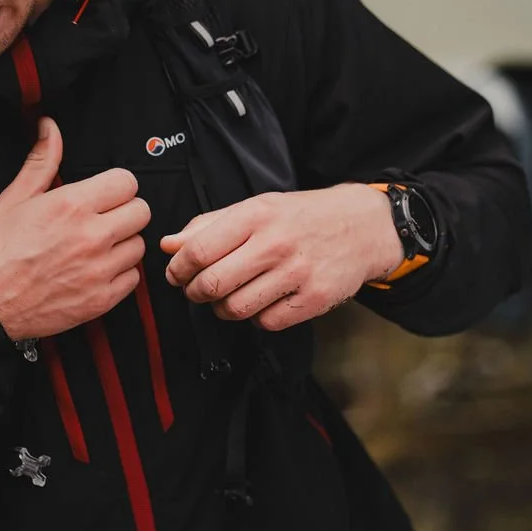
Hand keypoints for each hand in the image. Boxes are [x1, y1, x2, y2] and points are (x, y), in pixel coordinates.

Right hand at [0, 117, 150, 339]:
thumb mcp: (15, 198)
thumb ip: (42, 160)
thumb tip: (50, 129)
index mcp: (72, 205)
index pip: (127, 182)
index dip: (115, 186)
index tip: (105, 194)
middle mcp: (91, 236)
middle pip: (141, 211)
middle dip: (124, 212)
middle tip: (103, 219)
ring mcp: (99, 269)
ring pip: (139, 245)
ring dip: (123, 244)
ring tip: (97, 247)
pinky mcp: (102, 299)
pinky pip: (133, 278)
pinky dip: (119, 275)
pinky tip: (96, 270)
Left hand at [160, 184, 402, 332]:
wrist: (363, 227)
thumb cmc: (301, 217)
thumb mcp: (257, 208)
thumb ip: (210, 226)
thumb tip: (169, 245)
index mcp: (256, 215)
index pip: (198, 251)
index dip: (178, 269)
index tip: (177, 275)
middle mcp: (276, 243)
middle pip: (213, 284)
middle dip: (196, 292)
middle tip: (199, 290)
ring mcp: (297, 273)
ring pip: (236, 309)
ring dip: (223, 308)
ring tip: (230, 296)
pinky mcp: (315, 299)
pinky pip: (266, 323)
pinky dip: (257, 318)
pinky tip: (264, 300)